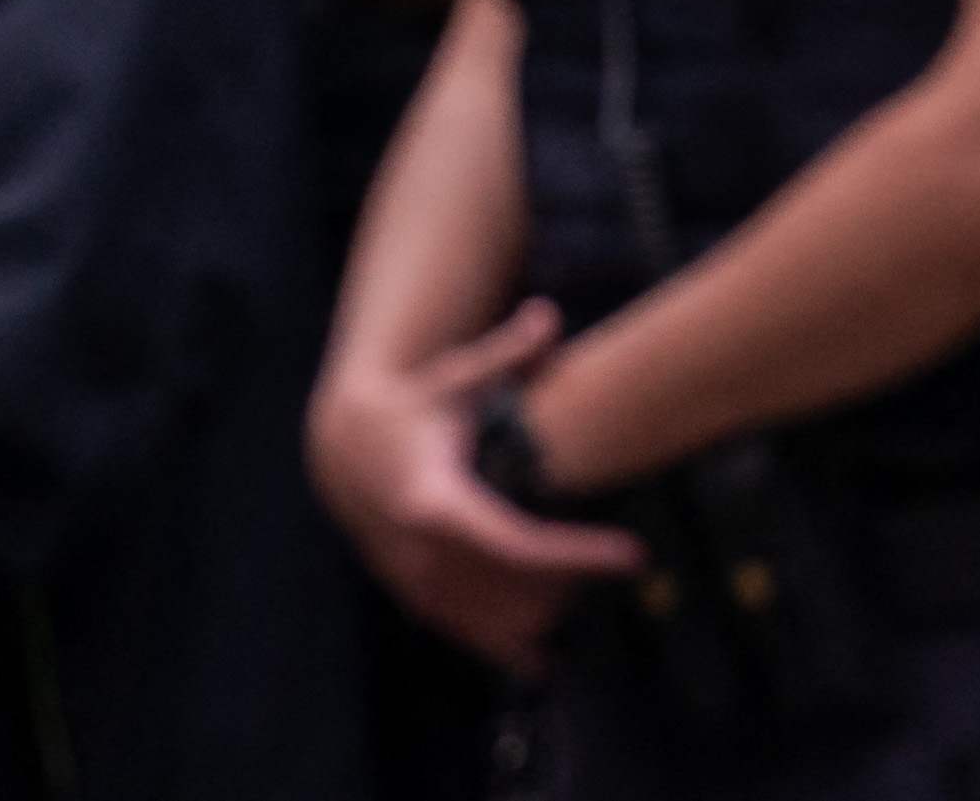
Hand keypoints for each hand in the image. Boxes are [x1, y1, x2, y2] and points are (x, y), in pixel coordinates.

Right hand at [306, 296, 646, 671]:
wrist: (345, 450)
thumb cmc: (414, 408)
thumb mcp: (455, 378)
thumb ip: (505, 353)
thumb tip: (549, 314)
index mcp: (436, 501)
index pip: (520, 545)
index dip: (579, 556)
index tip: (634, 554)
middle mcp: (423, 553)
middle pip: (515, 592)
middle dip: (572, 581)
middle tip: (617, 558)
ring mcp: (417, 584)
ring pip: (495, 624)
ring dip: (548, 612)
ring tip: (588, 584)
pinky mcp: (416, 600)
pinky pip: (468, 637)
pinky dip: (508, 650)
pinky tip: (547, 664)